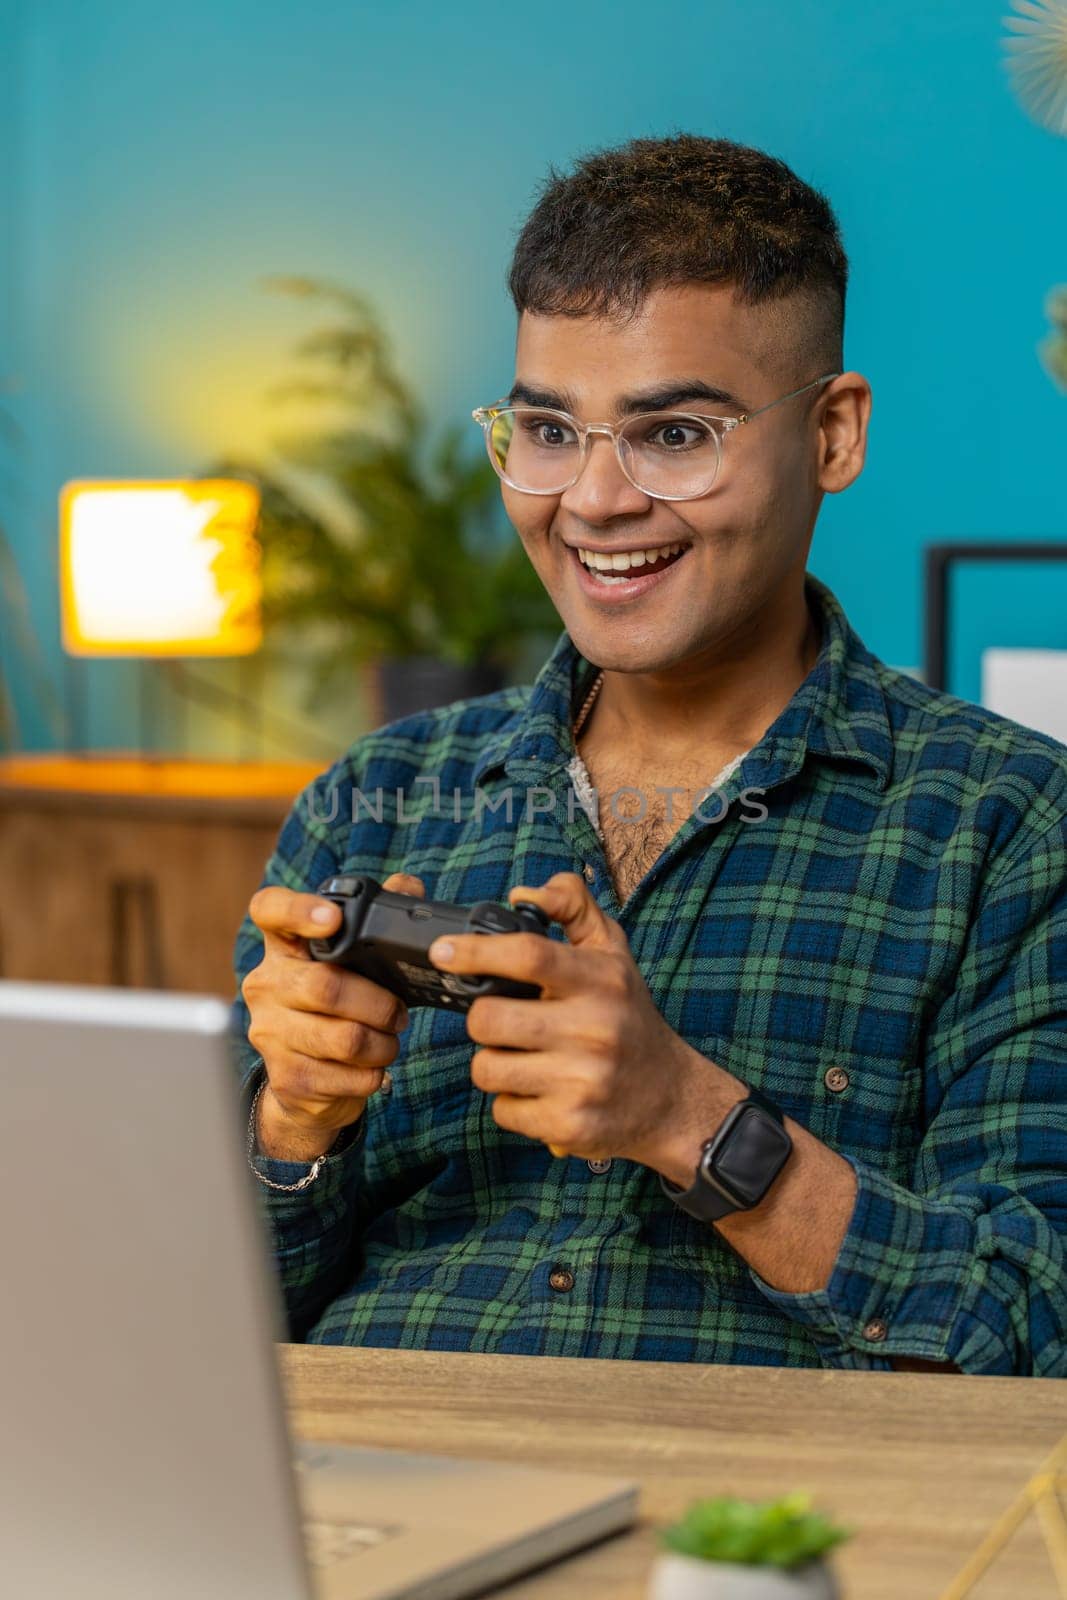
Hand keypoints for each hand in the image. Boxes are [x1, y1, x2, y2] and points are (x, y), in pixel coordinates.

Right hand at [243, 872, 421, 1142]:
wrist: (305, 1083)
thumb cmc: (337, 1008)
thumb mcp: (355, 963)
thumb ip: (380, 921)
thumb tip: (408, 886)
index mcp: (283, 947)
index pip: (269, 911)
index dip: (298, 910)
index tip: (333, 918)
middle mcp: (266, 985)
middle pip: (326, 986)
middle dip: (378, 1003)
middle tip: (398, 1013)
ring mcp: (270, 1033)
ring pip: (343, 1037)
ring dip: (381, 1042)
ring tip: (388, 1040)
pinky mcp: (286, 1076)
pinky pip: (346, 1076)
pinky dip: (372, 1074)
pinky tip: (371, 1068)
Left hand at [429, 870, 724, 1164]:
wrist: (671, 1099)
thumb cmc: (629, 1017)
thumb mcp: (613, 953)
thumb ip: (572, 908)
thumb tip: (519, 895)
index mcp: (602, 980)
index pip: (529, 955)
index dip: (477, 951)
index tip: (443, 952)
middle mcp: (595, 1029)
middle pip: (488, 1019)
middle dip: (484, 1020)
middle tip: (505, 1023)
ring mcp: (583, 1081)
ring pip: (487, 1068)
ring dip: (494, 1064)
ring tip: (526, 1059)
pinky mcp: (570, 1126)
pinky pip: (503, 1110)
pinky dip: (512, 1103)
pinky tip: (541, 1092)